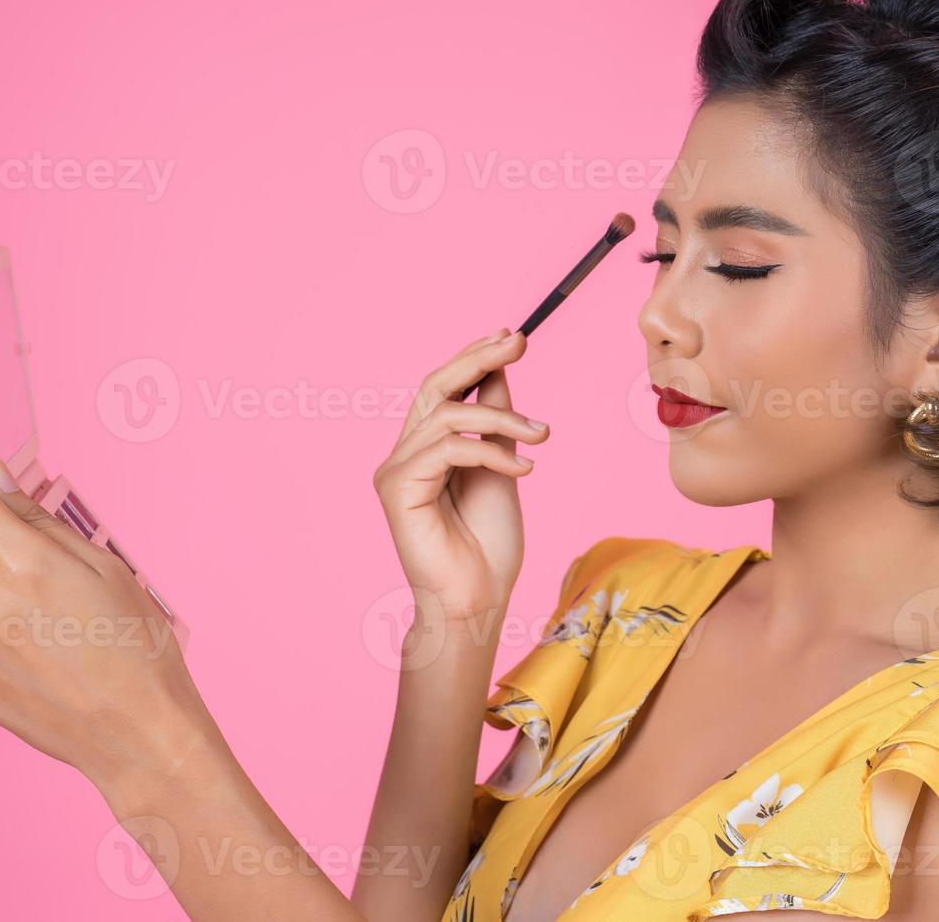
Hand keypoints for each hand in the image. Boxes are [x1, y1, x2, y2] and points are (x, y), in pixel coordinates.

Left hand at [0, 437, 212, 792]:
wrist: (141, 735)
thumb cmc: (139, 649)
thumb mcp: (109, 569)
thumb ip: (43, 523)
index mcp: (25, 564)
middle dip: (7, 541)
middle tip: (57, 570)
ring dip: (11, 596)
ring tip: (66, 632)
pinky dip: (7, 639)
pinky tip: (51, 661)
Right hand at [372, 328, 549, 622]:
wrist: (478, 600)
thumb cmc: (489, 546)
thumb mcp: (502, 467)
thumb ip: (495, 422)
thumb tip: (499, 371)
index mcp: (426, 448)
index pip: (444, 388)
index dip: (473, 357)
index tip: (512, 337)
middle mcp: (405, 454)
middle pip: (436, 385)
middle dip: (479, 358)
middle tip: (519, 343)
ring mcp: (396, 470)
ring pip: (449, 414)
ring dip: (503, 418)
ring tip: (542, 435)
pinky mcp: (398, 488)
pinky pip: (448, 448)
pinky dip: (491, 451)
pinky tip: (524, 468)